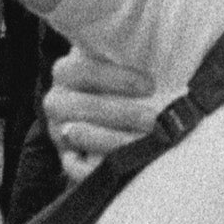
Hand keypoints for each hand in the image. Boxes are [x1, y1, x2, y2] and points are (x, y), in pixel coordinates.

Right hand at [45, 48, 165, 176]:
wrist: (117, 117)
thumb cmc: (129, 83)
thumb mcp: (127, 66)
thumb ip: (135, 58)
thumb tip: (165, 53)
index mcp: (69, 69)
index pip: (84, 69)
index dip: (116, 78)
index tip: (149, 86)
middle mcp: (58, 98)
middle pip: (82, 105)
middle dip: (122, 114)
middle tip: (153, 119)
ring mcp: (58, 129)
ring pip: (77, 135)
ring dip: (112, 141)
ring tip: (144, 142)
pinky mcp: (66, 156)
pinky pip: (74, 166)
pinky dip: (96, 169)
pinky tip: (122, 167)